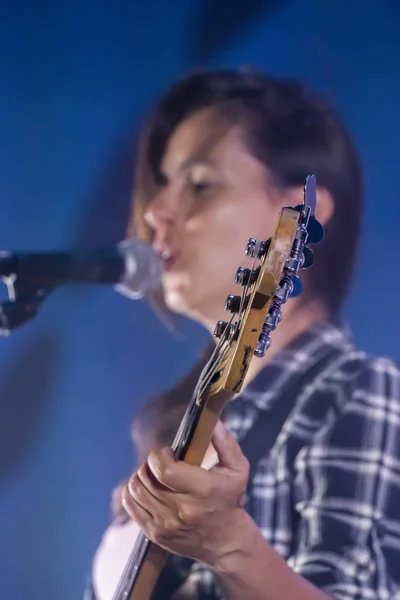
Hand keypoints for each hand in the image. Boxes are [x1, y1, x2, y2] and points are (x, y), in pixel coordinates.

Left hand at [122, 420, 250, 567]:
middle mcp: (182, 511)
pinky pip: (130, 504)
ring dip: (142, 475)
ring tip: (156, 475)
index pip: (164, 471)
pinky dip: (133, 490)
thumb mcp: (237, 469)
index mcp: (203, 491)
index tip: (169, 453)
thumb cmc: (230, 498)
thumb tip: (212, 421)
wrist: (225, 542)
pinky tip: (148, 487)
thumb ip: (225, 443)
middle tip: (164, 463)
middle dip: (151, 463)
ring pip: (136, 489)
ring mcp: (165, 525)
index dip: (159, 456)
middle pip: (147, 478)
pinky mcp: (154, 534)